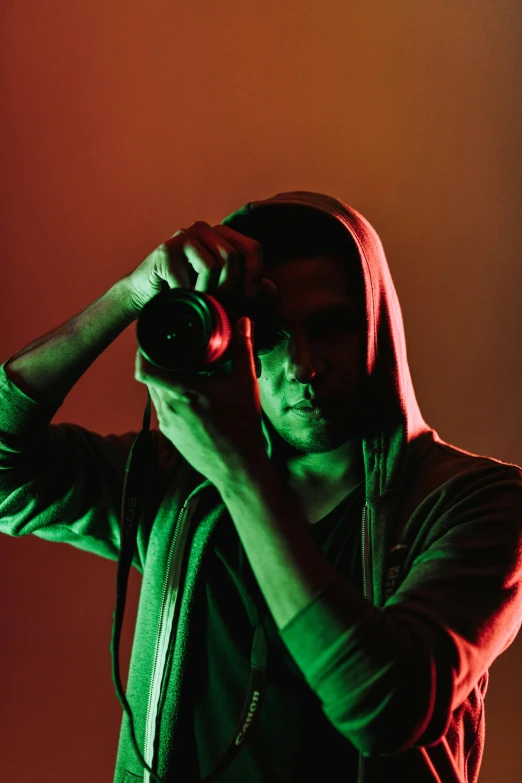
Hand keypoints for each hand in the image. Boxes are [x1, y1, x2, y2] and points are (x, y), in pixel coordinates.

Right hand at [122, 220, 276, 312]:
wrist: (148, 298)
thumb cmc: (189, 294)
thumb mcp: (224, 292)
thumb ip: (248, 290)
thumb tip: (273, 292)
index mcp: (223, 236)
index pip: (252, 247)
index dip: (255, 273)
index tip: (248, 297)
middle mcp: (204, 230)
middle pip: (232, 256)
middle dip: (229, 287)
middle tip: (220, 305)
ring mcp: (183, 237)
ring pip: (212, 266)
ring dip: (208, 293)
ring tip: (199, 302)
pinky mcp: (165, 251)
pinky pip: (188, 276)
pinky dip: (189, 295)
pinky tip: (182, 299)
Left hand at [134, 316, 267, 489]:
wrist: (238, 468)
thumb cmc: (242, 426)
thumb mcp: (245, 383)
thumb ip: (242, 349)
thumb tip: (242, 322)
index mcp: (182, 391)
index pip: (144, 368)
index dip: (141, 349)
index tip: (151, 337)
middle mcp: (168, 407)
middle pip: (148, 377)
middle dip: (156, 360)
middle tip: (171, 347)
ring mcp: (167, 423)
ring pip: (154, 393)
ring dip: (162, 379)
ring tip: (180, 368)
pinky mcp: (170, 435)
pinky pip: (162, 408)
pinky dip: (169, 397)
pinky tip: (187, 394)